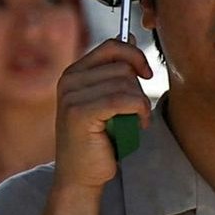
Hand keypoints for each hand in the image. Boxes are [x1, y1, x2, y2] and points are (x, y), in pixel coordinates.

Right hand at [55, 38, 147, 190]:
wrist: (80, 176)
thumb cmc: (99, 140)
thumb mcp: (107, 101)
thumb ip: (114, 73)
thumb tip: (131, 38)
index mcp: (73, 73)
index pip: (111, 46)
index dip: (135, 56)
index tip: (146, 74)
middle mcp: (69, 80)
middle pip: (122, 66)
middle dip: (138, 89)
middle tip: (135, 112)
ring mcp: (71, 96)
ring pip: (125, 83)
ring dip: (140, 103)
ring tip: (135, 121)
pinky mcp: (79, 113)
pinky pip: (123, 99)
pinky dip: (139, 111)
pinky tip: (139, 124)